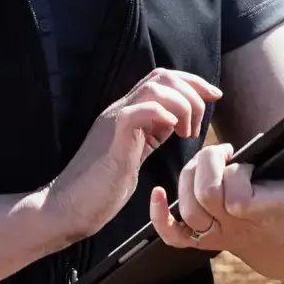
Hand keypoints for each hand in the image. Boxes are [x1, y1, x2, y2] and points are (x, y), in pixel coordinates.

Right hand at [44, 68, 222, 243]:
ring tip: (188, 132)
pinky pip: (141, 110)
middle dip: (194, 87)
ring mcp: (115, 120)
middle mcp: (121, 109)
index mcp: (128, 112)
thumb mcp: (135, 155)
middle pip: (162, 76)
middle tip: (209, 109)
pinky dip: (164, 113)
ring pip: (155, 88)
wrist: (68, 207)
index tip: (214, 95)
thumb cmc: (102, 188)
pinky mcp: (113, 137)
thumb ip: (151, 135)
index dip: (192, 81)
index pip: (162, 79)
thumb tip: (175, 123)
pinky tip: (175, 130)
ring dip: (183, 104)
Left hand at [149, 121, 283, 259]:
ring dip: (189, 179)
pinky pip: (172, 236)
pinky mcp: (201, 240)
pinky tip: (156, 194)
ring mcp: (216, 235)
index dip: (237, 172)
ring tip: (207, 167)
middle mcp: (235, 226)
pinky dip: (160, 217)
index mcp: (260, 210)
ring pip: (187, 207)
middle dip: (208, 166)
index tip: (248, 163)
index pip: (236, 191)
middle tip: (222, 156)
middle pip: (204, 195)